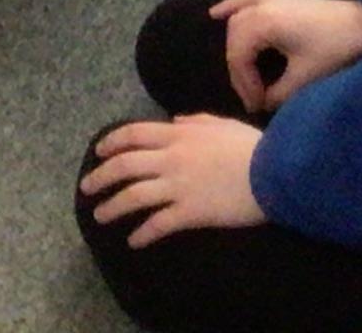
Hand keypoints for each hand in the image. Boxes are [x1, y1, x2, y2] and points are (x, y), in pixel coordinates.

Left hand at [81, 117, 266, 246]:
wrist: (275, 172)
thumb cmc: (252, 147)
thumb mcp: (221, 123)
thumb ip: (194, 121)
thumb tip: (173, 121)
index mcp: (177, 135)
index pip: (132, 134)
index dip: (111, 143)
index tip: (98, 152)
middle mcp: (170, 159)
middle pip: (124, 166)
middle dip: (101, 177)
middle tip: (87, 188)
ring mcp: (178, 186)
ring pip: (134, 196)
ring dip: (113, 207)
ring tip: (100, 216)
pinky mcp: (190, 212)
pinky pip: (158, 223)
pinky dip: (143, 233)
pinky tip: (134, 240)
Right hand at [210, 0, 361, 112]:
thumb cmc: (335, 49)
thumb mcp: (305, 77)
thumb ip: (278, 93)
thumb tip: (263, 102)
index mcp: (262, 24)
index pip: (238, 58)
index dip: (244, 85)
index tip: (256, 107)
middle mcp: (258, 7)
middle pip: (234, 41)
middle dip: (240, 72)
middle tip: (253, 97)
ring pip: (236, 22)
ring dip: (235, 47)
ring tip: (242, 73)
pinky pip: (244, 0)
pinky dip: (229, 7)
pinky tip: (215, 14)